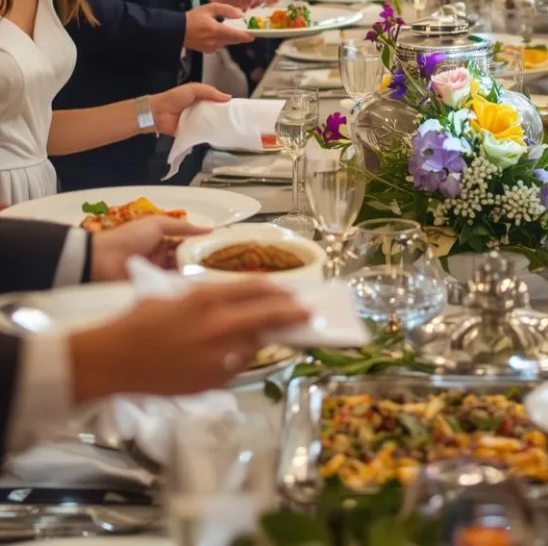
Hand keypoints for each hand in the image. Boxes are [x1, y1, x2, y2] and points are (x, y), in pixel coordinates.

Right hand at [69, 279, 309, 400]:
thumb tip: (245, 293)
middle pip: (267, 316)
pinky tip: (239, 353)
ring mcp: (216, 357)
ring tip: (279, 331)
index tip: (295, 290)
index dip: (279, 289)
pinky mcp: (211, 381)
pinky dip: (241, 358)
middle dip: (291, 313)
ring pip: (255, 345)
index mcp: (206, 298)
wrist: (114, 359)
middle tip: (309, 312)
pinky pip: (236, 367)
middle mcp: (217, 326)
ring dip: (265, 338)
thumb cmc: (141, 320)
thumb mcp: (177, 294)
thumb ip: (212, 295)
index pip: (256, 290)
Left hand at [91, 216, 212, 281]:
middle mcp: (162, 257)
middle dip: (202, 263)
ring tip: (216, 278)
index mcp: (162, 240)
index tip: (223, 251)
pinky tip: (199, 289)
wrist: (102, 261)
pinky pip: (172, 288)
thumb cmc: (129, 238)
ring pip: (182, 275)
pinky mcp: (154, 289)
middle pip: (187, 260)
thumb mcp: (157, 224)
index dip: (203, 246)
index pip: (188, 243)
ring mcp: (158, 274)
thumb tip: (209, 228)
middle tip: (223, 268)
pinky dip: (183, 287)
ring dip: (195, 276)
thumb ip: (182, 226)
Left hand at [150, 82, 229, 135]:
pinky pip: (203, 134)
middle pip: (216, 114)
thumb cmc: (175, 98)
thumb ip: (210, 92)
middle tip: (237, 121)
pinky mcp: (193, 133)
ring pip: (211, 125)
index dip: (226, 105)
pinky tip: (219, 136)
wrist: (159, 112)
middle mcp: (201, 111)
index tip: (238, 109)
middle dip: (225, 117)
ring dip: (218, 126)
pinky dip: (209, 135)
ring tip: (232, 129)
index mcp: (202, 99)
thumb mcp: (194, 88)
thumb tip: (228, 97)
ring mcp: (197, 123)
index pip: (217, 102)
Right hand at [183, 2, 251, 51]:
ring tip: (233, 28)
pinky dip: (224, 39)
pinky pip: (221, 45)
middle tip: (248, 29)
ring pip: (228, 42)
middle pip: (234, 40)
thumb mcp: (210, 8)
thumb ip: (226, 10)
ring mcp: (212, 48)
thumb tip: (240, 14)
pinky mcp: (209, 51)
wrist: (177, 31)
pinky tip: (220, 32)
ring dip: (232, 37)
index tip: (255, 34)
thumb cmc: (192, 18)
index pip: (236, 35)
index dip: (247, 35)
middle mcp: (216, 42)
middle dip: (241, 35)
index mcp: (216, 31)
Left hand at [201, 0, 282, 9]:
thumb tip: (255, 1)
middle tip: (264, 9)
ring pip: (257, 8)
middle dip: (269, 6)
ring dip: (257, 12)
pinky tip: (243, 15)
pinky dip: (245, 16)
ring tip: (252, 13)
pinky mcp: (236, 5)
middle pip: (268, 0)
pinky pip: (244, 13)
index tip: (275, 0)